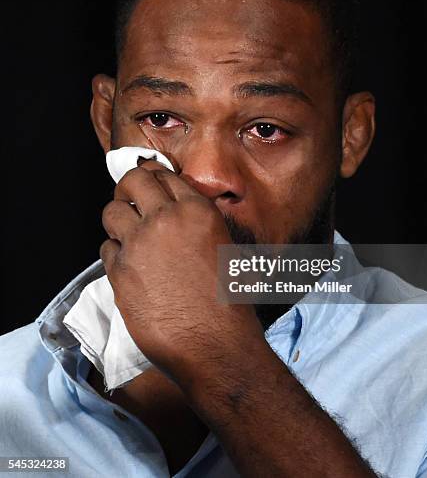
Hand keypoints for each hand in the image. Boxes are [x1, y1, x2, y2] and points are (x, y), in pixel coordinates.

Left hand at [99, 160, 263, 385]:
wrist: (216, 344)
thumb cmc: (229, 302)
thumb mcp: (225, 248)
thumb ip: (198, 223)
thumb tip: (178, 212)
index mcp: (196, 210)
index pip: (163, 174)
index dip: (152, 176)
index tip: (147, 182)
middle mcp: (166, 219)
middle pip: (132, 180)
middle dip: (128, 186)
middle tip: (129, 198)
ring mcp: (140, 244)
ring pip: (111, 211)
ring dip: (116, 218)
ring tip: (126, 232)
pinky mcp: (120, 272)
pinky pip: (106, 248)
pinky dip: (114, 252)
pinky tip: (128, 265)